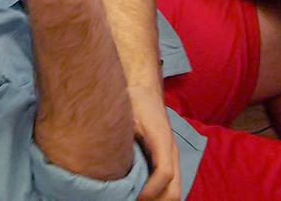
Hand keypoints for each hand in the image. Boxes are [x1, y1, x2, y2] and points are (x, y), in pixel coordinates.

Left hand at [131, 84, 179, 200]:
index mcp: (163, 141)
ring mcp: (171, 158)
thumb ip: (122, 140)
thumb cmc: (136, 102)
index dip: (149, 191)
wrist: (146, 91)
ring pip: (173, 192)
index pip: (165, 174)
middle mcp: (171, 153)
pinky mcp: (166, 161)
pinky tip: (138, 195)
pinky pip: (168, 186)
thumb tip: (107, 164)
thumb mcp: (127, 117)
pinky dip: (156, 196)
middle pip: (174, 191)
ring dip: (156, 200)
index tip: (132, 197)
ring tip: (133, 200)